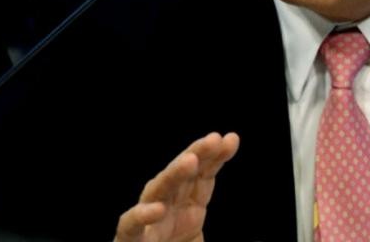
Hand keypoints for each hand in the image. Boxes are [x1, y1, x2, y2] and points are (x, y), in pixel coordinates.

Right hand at [114, 132, 239, 241]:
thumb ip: (240, 241)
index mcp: (188, 212)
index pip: (202, 179)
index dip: (215, 158)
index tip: (231, 140)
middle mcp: (167, 212)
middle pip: (181, 177)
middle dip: (197, 155)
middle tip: (214, 139)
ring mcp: (148, 225)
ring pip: (156, 191)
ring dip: (172, 175)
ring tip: (191, 161)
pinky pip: (129, 226)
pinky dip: (139, 216)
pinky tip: (157, 209)